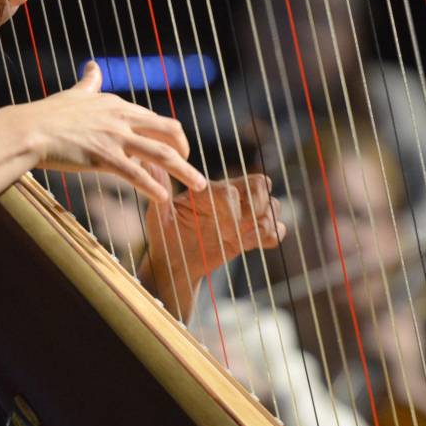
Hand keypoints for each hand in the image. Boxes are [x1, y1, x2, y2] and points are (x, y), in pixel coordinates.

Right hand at [9, 61, 206, 203]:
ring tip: (198, 185)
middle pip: (169, 131)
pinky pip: (136, 174)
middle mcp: (122, 118)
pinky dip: (153, 188)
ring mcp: (115, 137)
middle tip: (192, 171)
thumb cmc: (48, 115)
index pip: (155, 120)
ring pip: (161, 154)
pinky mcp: (104, 156)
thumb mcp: (75, 93)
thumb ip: (89, 83)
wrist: (28, 129)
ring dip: (185, 171)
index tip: (175, 153)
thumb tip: (93, 66)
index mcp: (118, 105)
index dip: (169, 139)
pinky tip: (163, 199)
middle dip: (186, 151)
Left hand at [140, 172, 287, 319]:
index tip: (221, 221)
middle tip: (243, 224)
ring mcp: (243, 218)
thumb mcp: (158, 214)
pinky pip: (276, 231)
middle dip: (259, 203)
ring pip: (274, 206)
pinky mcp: (250, 236)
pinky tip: (252, 244)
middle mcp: (231, 200)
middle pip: (262, 185)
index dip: (233, 203)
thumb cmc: (164, 236)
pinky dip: (272, 236)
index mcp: (211, 191)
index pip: (234, 186)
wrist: (174, 264)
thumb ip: (159, 188)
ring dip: (265, 222)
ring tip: (244, 238)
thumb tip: (148, 161)